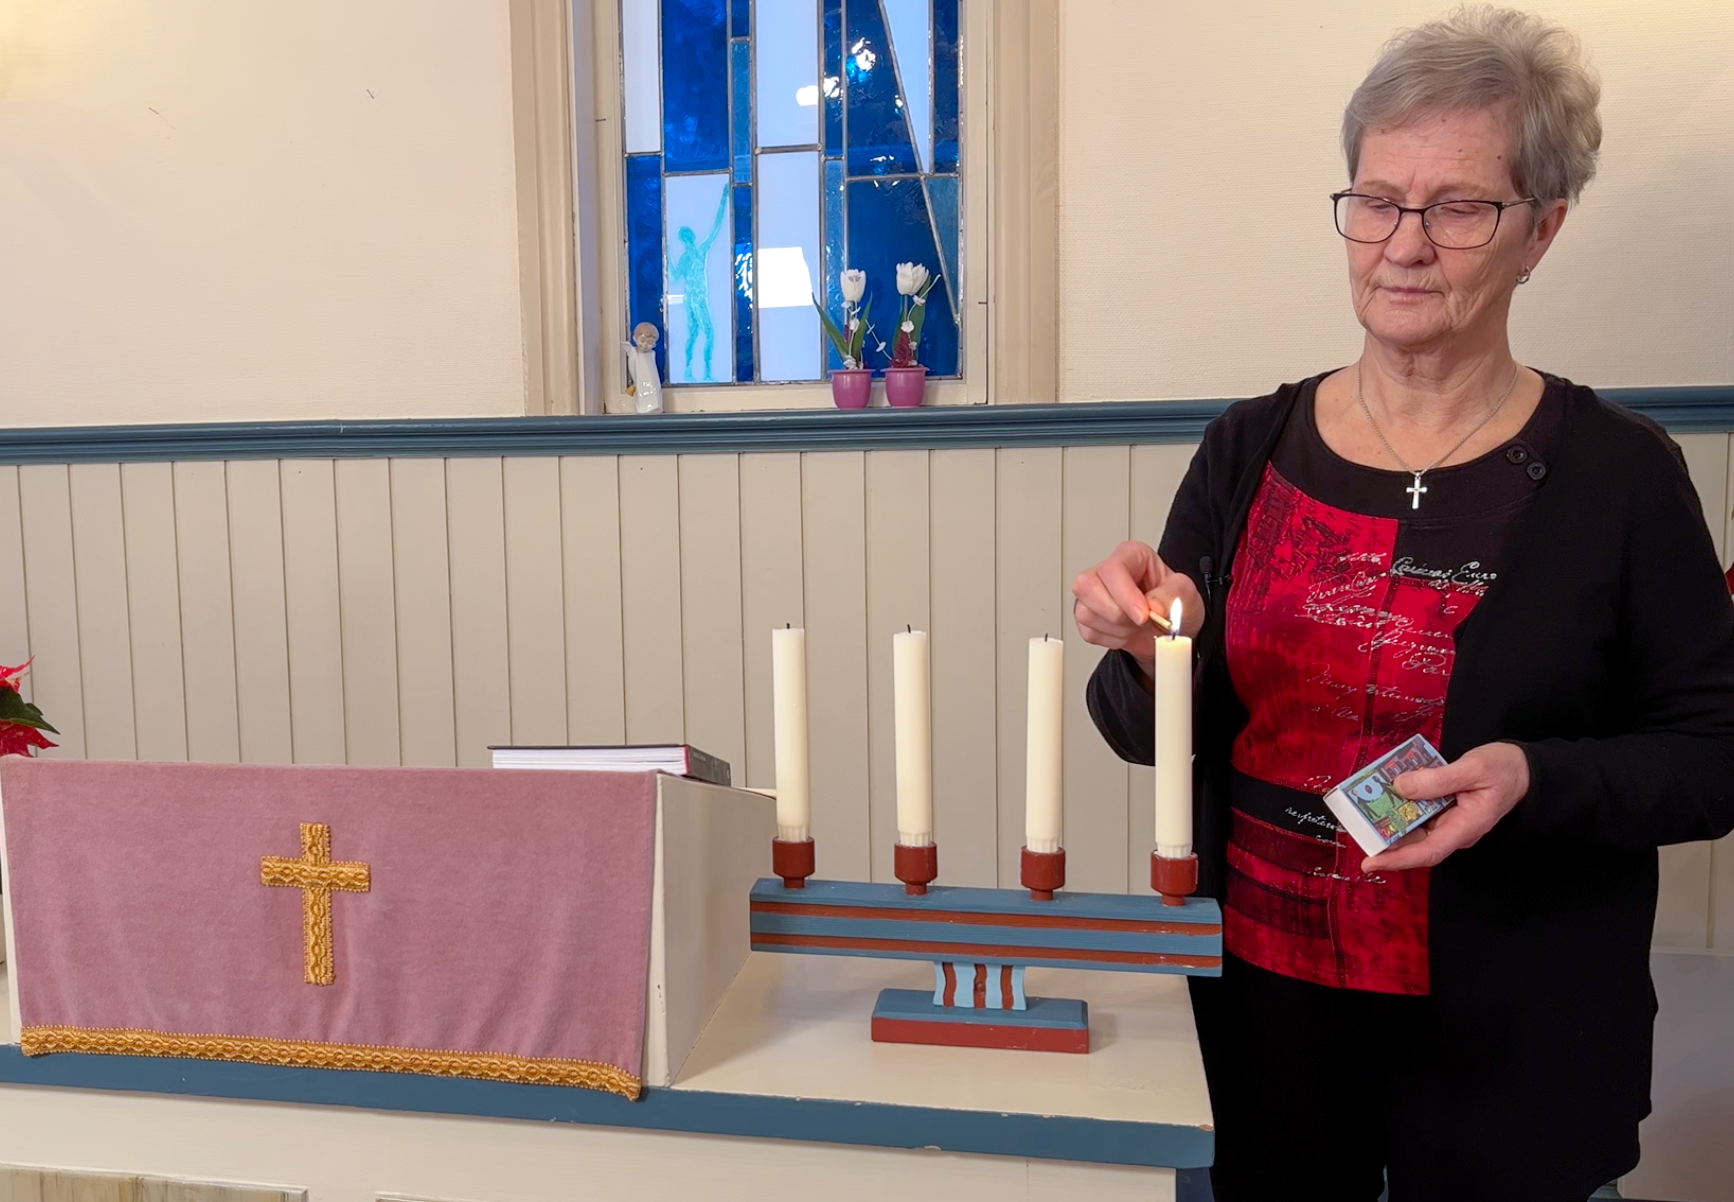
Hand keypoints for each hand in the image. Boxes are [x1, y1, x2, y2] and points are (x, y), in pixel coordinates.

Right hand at [1071, 541, 1205, 676]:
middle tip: (1140, 621)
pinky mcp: (1085, 616)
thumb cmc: (1174, 604)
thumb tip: (1153, 606)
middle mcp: (1105, 571)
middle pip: (1087, 587)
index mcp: (1130, 555)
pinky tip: (1126, 632)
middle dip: (1116, 613)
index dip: (1125, 595)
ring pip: (1085, 612)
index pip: (1112, 570)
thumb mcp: (1185, 593)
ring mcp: (1091, 594)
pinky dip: (1111, 639)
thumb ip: (1172, 595)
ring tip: (1136, 626)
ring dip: (1116, 629)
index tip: (1143, 615)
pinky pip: (1088, 632)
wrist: (1167, 629)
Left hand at [1361, 742, 1530, 872]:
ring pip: (1414, 828)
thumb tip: (1401, 787)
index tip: (1370, 863)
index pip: (1427, 852)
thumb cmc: (1505, 769)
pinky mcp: (1445, 811)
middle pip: (1415, 843)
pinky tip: (1385, 792)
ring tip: (1363, 810)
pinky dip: (1402, 804)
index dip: (1397, 860)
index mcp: (1465, 828)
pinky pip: (1420, 813)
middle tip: (1356, 827)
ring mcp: (1449, 822)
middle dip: (1384, 839)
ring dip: (1390, 820)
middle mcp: (1454, 831)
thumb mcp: (1473, 769)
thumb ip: (1438, 779)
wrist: (1524, 768)